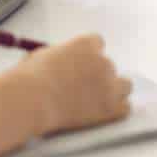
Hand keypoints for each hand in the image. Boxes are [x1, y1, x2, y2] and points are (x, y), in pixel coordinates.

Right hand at [15, 34, 132, 134]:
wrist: (31, 100)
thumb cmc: (30, 77)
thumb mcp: (43, 55)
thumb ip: (61, 56)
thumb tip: (63, 62)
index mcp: (86, 44)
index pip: (97, 43)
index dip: (88, 55)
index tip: (81, 65)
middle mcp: (102, 61)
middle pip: (109, 66)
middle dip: (98, 76)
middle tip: (82, 88)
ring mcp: (109, 85)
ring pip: (125, 85)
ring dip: (113, 91)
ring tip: (96, 101)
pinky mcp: (111, 108)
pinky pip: (125, 108)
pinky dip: (116, 111)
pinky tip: (102, 114)